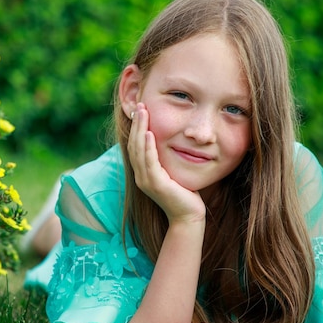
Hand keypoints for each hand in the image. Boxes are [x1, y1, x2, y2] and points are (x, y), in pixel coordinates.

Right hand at [127, 103, 205, 223]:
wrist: (188, 216)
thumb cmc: (185, 195)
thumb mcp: (174, 173)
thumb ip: (168, 160)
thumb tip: (172, 143)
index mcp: (143, 173)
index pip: (135, 146)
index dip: (136, 128)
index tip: (141, 111)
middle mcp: (140, 176)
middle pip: (133, 145)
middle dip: (136, 124)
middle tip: (140, 105)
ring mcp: (146, 181)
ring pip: (138, 150)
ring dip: (140, 129)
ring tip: (142, 112)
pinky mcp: (155, 184)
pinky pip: (149, 162)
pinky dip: (147, 147)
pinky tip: (149, 133)